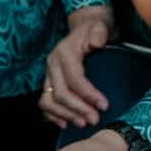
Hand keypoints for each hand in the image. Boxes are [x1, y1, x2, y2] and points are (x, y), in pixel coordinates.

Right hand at [41, 7, 112, 127]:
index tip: (104, 106)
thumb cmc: (96, 30)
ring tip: (83, 123)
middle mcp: (52, 64)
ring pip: (48, 101)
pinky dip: (53, 116)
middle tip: (95, 120)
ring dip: (65, 115)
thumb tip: (96, 44)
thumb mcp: (100, 26)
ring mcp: (48, 75)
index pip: (74, 78)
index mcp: (64, 52)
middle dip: (78, 109)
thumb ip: (99, 33)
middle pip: (60, 92)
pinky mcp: (49, 83)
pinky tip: (66, 124)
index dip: (88, 94)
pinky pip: (45, 103)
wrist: (86, 28)